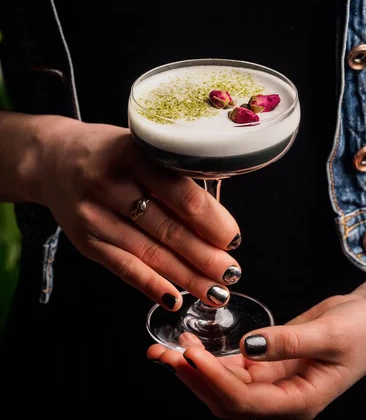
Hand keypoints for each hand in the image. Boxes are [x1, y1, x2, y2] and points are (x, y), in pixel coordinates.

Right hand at [28, 116, 241, 309]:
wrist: (52, 159)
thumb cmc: (110, 152)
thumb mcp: (142, 146)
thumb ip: (173, 174)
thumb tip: (215, 220)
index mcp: (135, 154)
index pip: (182, 195)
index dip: (212, 222)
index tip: (233, 238)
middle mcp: (111, 184)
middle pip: (168, 229)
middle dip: (205, 257)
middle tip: (232, 274)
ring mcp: (94, 215)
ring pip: (149, 253)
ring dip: (186, 277)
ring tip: (214, 292)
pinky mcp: (84, 240)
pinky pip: (122, 267)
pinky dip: (150, 285)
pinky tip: (174, 298)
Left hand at [147, 293, 365, 417]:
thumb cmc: (363, 329)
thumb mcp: (330, 335)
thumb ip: (288, 342)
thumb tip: (247, 347)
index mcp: (301, 401)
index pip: (246, 401)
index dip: (215, 380)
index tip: (192, 355)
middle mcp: (283, 399)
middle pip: (228, 400)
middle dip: (195, 379)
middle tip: (165, 354)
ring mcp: (275, 383)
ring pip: (227, 386)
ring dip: (198, 370)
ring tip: (169, 350)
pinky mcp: (271, 364)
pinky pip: (236, 369)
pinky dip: (213, 360)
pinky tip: (195, 347)